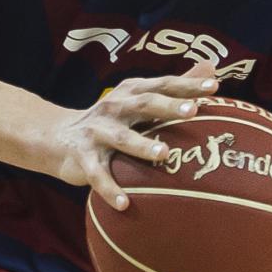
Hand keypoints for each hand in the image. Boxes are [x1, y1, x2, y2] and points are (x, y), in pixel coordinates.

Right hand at [55, 64, 220, 210]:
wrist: (58, 137)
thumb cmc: (111, 119)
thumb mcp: (138, 99)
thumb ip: (173, 87)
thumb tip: (210, 69)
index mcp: (130, 92)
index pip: (162, 85)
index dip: (186, 85)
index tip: (214, 87)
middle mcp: (114, 108)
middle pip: (144, 104)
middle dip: (168, 107)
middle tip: (193, 110)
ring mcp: (97, 132)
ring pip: (122, 138)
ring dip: (142, 145)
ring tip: (164, 154)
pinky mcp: (83, 157)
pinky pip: (98, 174)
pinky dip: (110, 189)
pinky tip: (125, 203)